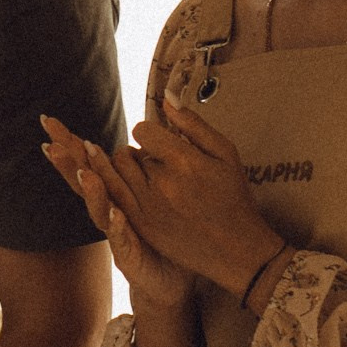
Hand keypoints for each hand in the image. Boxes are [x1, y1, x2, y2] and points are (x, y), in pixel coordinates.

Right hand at [41, 113, 194, 312]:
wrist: (171, 280)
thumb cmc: (162, 235)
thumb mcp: (154, 195)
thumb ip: (144, 167)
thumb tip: (143, 135)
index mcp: (114, 193)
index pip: (86, 163)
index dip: (68, 143)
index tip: (49, 121)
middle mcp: (108, 211)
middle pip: (82, 183)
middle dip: (66, 163)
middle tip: (50, 144)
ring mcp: (116, 234)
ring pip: (98, 209)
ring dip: (90, 191)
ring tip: (84, 173)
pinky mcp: (129, 256)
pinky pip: (122, 238)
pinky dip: (117, 226)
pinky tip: (116, 214)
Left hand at [80, 94, 283, 299]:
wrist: (235, 247)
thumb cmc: (233, 197)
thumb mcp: (225, 153)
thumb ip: (193, 124)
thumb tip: (167, 98)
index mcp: (184, 161)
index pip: (143, 132)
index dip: (150, 133)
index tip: (160, 141)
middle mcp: (162, 183)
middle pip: (128, 153)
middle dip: (139, 153)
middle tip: (157, 162)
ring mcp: (148, 206)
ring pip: (116, 173)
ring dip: (124, 169)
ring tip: (140, 171)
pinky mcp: (141, 225)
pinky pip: (113, 197)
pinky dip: (111, 186)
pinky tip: (115, 181)